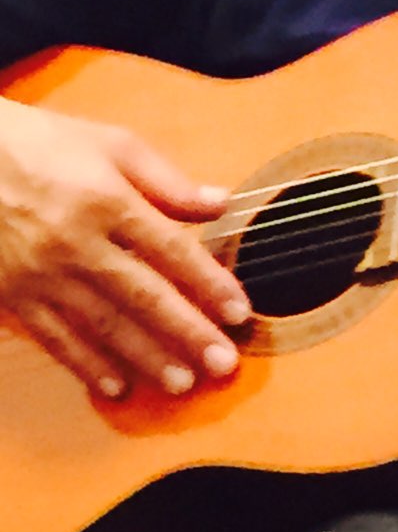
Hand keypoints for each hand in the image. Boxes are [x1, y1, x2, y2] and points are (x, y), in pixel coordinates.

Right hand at [0, 98, 250, 398]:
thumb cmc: (40, 144)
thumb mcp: (109, 144)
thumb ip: (167, 180)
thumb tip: (221, 203)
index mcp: (107, 200)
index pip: (172, 249)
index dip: (209, 284)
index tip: (240, 313)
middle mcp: (77, 242)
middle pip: (144, 295)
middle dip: (188, 334)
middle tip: (224, 365)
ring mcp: (41, 273)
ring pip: (103, 324)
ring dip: (145, 357)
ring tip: (181, 384)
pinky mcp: (10, 295)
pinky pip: (54, 337)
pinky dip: (85, 365)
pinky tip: (115, 387)